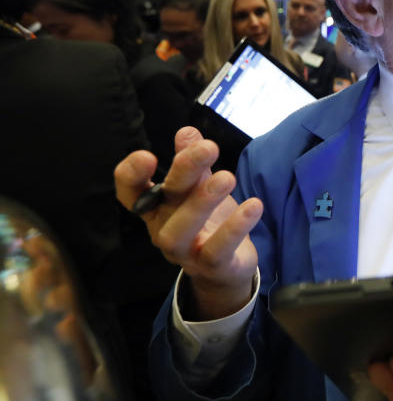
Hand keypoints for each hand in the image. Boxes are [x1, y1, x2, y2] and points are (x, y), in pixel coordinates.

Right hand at [114, 126, 262, 319]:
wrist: (227, 268)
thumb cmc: (208, 221)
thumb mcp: (201, 188)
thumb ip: (194, 163)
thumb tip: (188, 132)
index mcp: (156, 208)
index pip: (130, 192)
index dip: (131, 175)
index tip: (149, 155)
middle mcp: (163, 229)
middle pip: (165, 201)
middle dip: (184, 171)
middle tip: (209, 147)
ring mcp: (184, 252)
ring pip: (181, 231)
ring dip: (203, 202)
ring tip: (227, 177)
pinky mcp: (211, 267)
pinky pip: (217, 251)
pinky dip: (234, 229)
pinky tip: (254, 205)